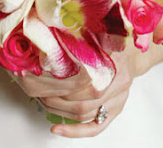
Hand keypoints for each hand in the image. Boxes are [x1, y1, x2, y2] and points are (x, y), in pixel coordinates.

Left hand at [13, 43, 140, 137]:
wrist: (131, 54)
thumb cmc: (111, 42)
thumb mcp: (99, 33)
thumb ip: (81, 35)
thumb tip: (53, 30)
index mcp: (113, 64)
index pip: (81, 80)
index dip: (54, 79)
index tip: (35, 72)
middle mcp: (117, 86)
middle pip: (80, 100)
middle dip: (51, 95)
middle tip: (32, 87)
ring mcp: (117, 102)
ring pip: (83, 114)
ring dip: (57, 110)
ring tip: (40, 99)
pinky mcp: (114, 112)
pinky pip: (95, 128)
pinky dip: (74, 132)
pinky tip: (56, 130)